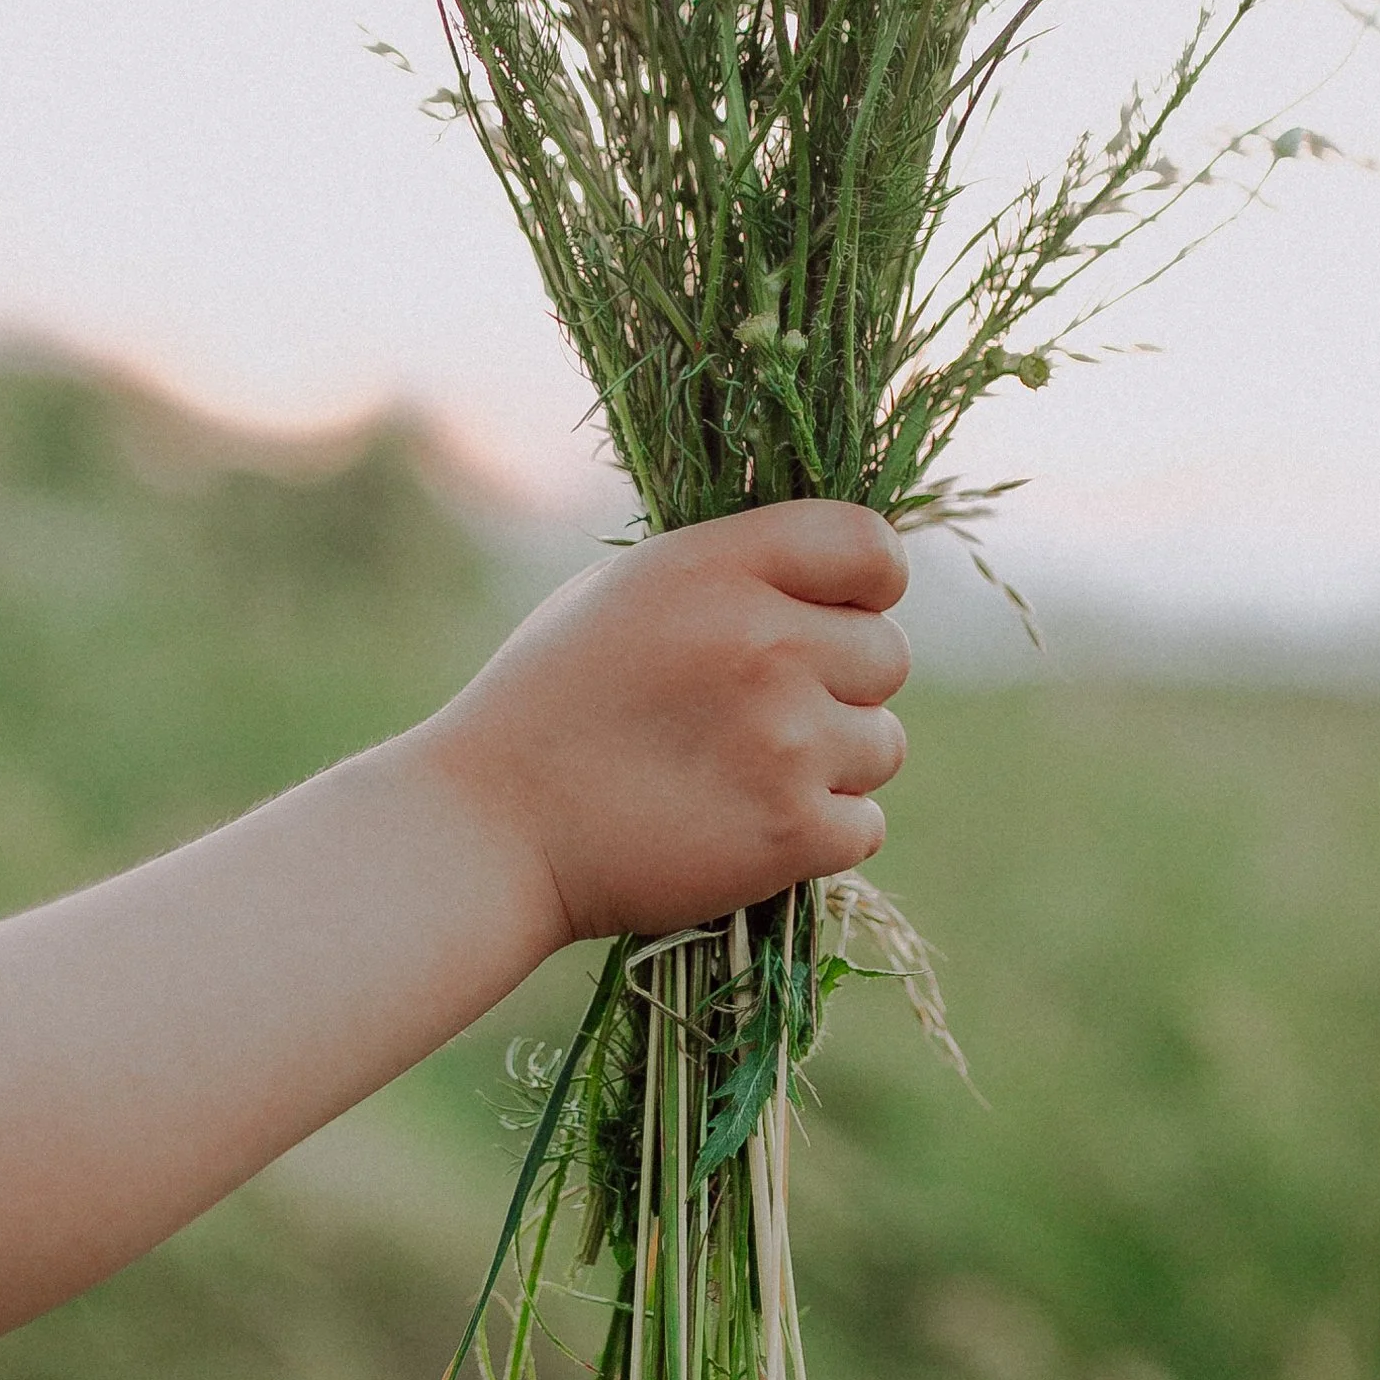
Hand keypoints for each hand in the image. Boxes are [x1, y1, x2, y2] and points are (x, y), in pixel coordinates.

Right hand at [420, 500, 910, 946]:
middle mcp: (765, 643)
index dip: (870, 584)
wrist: (490, 830)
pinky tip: (750, 826)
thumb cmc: (552, 701)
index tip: (839, 614)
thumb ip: (732, 574)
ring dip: (834, 763)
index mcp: (718, 567)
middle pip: (890, 654)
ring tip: (748, 774)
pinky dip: (821, 834)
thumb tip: (835, 581)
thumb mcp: (625, 592)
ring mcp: (786, 742)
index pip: (870, 545)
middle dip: (842, 684)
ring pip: (883, 744)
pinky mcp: (793, 833)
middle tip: (766, 715)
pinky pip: (865, 825)